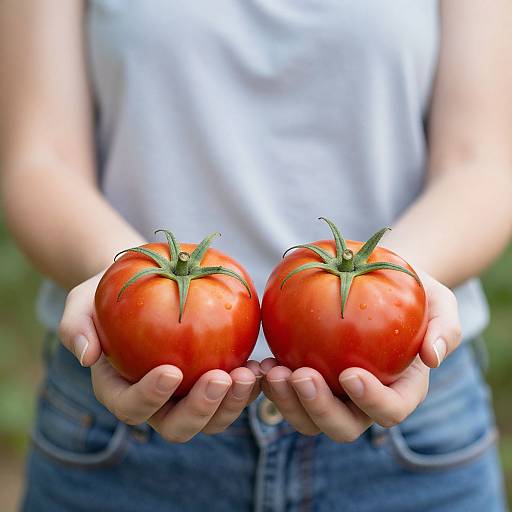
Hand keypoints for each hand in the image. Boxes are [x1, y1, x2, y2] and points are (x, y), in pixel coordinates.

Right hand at [58, 271, 261, 441]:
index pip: (131, 407)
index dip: (150, 397)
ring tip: (250, 374)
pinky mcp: (213, 379)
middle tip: (220, 378)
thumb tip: (85, 356)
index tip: (171, 371)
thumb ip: (76, 326)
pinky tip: (262, 364)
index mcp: (120, 390)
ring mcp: (187, 394)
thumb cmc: (108, 295)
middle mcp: (156, 402)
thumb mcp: (81, 301)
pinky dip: (249, 385)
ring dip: (233, 403)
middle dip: (200, 410)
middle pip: (178, 425)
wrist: (142, 284)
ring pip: (212, 418)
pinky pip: (234, 392)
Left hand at [261, 271, 461, 440]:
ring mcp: (332, 394)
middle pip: (342, 426)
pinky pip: (286, 392)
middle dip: (319, 408)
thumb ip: (445, 328)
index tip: (350, 374)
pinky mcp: (306, 379)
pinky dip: (271, 384)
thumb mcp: (439, 302)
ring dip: (286, 402)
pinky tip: (260, 362)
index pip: (390, 410)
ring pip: (306, 418)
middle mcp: (363, 401)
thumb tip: (434, 357)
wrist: (379, 283)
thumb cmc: (414, 294)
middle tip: (300, 375)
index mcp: (400, 391)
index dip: (371, 401)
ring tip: (272, 370)